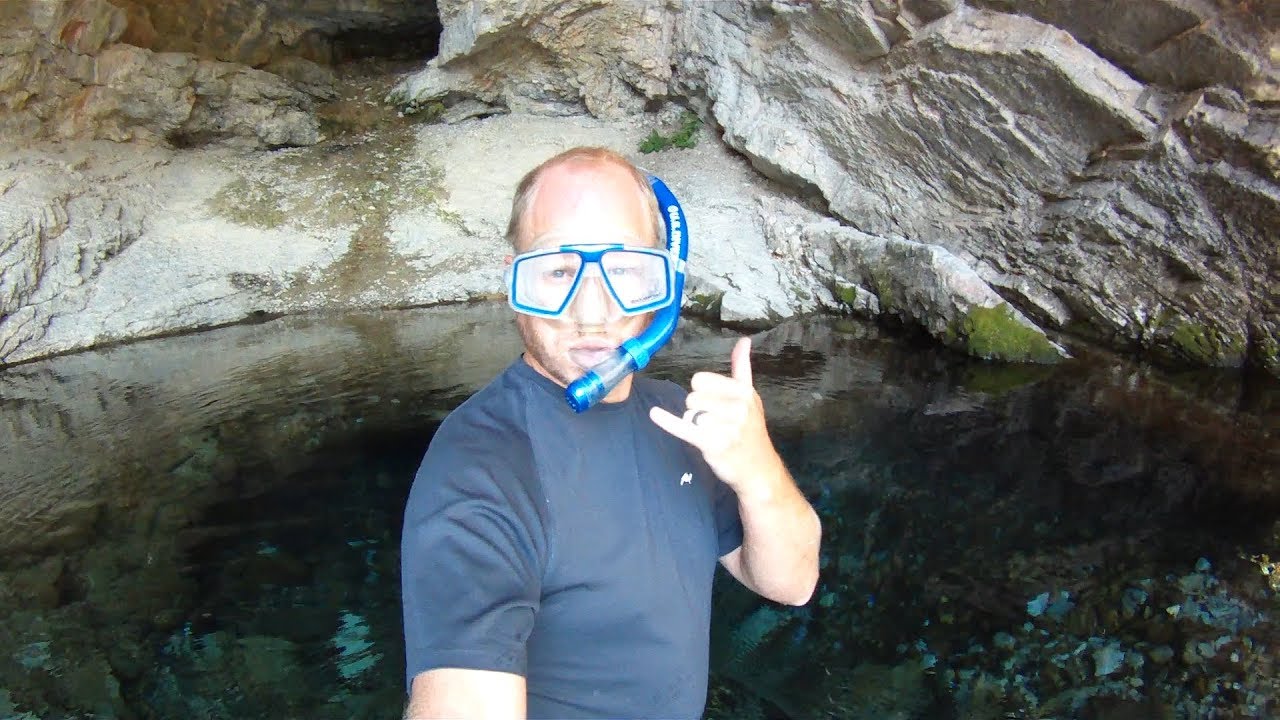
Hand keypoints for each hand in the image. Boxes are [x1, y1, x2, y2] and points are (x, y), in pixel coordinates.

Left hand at [649, 337, 782, 493]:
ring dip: (694, 423)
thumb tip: (744, 341)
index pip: (701, 380)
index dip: (702, 390)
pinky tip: (655, 414)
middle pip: (692, 397)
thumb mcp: (751, 396)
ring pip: (689, 413)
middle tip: (715, 421)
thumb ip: (742, 368)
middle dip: (698, 408)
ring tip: (713, 432)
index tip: (714, 401)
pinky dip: (667, 421)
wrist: (758, 469)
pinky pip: (684, 427)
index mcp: (744, 392)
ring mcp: (726, 427)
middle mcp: (737, 408)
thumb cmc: (751, 430)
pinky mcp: (713, 444)